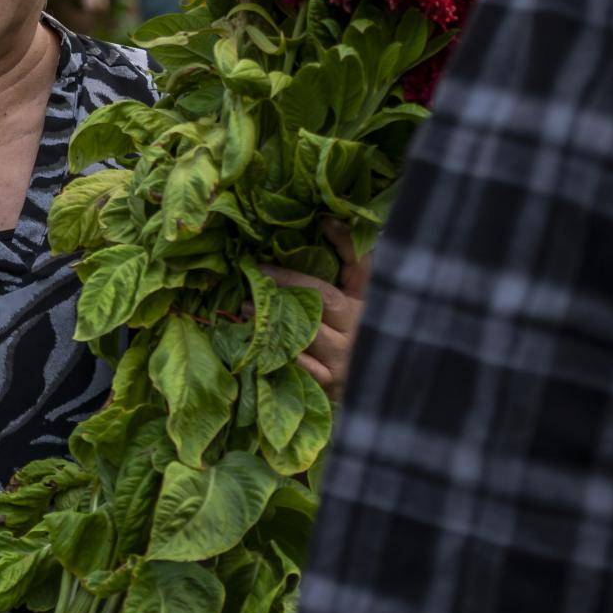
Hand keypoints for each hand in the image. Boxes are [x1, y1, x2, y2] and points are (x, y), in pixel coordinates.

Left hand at [263, 222, 371, 400]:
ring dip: (272, 317)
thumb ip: (344, 267)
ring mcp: (346, 356)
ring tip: (244, 305)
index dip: (347, 242)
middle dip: (288, 281)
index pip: (363, 266)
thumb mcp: (352, 303)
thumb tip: (327, 222)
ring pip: (308, 330)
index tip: (325, 221)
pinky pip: (300, 363)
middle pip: (324, 296)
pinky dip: (277, 350)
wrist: (367, 392)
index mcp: (368, 303)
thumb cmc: (351, 340)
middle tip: (258, 271)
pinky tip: (254, 338)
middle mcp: (361, 327)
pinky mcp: (330, 381)